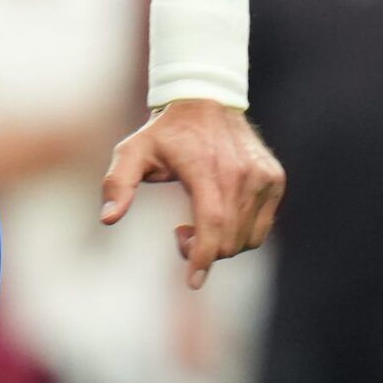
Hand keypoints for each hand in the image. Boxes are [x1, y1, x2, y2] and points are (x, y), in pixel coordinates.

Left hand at [100, 99, 284, 289]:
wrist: (205, 102)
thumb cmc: (163, 133)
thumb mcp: (132, 152)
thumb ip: (117, 184)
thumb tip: (108, 219)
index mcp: (205, 166)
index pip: (212, 222)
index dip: (202, 256)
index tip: (192, 281)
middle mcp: (240, 172)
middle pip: (229, 237)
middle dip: (203, 251)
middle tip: (178, 234)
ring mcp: (262, 176)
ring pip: (248, 238)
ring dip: (221, 245)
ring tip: (195, 223)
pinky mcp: (274, 179)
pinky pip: (261, 227)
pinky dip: (240, 234)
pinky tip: (218, 215)